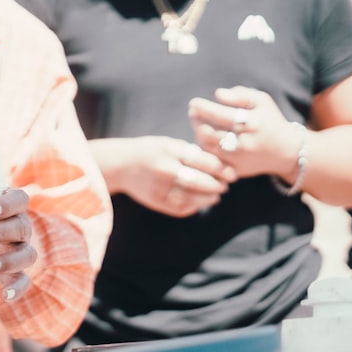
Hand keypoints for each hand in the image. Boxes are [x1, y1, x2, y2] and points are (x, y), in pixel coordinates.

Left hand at [0, 189, 36, 301]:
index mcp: (8, 207)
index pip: (19, 199)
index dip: (8, 203)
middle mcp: (19, 227)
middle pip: (21, 226)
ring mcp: (20, 251)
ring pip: (27, 255)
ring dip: (8, 261)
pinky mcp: (15, 274)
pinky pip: (24, 282)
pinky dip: (17, 290)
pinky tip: (5, 297)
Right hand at [104, 136, 235, 217]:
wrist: (119, 164)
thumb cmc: (149, 151)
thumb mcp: (168, 143)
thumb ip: (190, 152)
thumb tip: (218, 164)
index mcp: (171, 151)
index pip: (204, 161)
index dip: (222, 169)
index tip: (232, 174)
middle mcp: (165, 170)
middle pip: (199, 181)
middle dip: (217, 185)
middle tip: (226, 186)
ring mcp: (159, 187)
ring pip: (191, 198)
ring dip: (208, 199)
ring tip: (215, 196)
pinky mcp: (154, 201)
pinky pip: (179, 208)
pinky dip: (193, 207)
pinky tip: (199, 203)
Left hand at [189, 87, 301, 178]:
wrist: (287, 151)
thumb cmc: (270, 120)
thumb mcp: (262, 101)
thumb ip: (241, 94)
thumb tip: (218, 94)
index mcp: (253, 123)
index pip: (222, 115)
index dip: (204, 108)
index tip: (193, 102)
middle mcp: (246, 143)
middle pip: (211, 134)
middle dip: (197, 121)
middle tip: (193, 111)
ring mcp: (239, 160)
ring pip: (208, 148)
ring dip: (198, 134)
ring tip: (198, 123)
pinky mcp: (235, 171)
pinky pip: (212, 162)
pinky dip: (204, 150)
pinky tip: (203, 138)